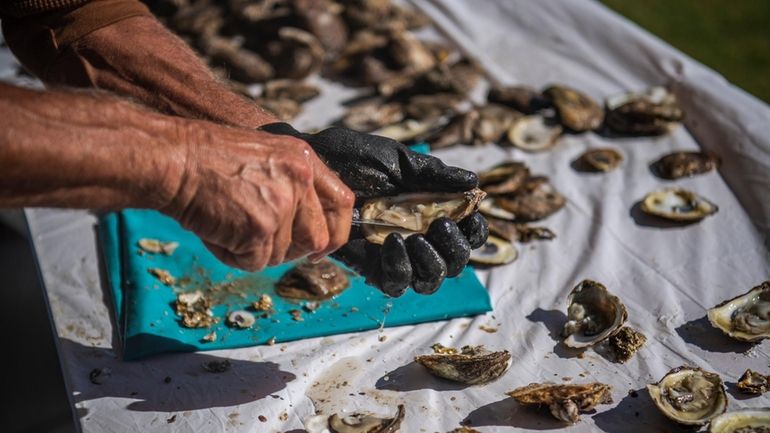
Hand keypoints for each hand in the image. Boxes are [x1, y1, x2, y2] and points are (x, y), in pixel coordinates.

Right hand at [162, 123, 353, 270]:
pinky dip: (232, 255)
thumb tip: (305, 224)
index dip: (336, 231)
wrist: (172, 159)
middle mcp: (299, 180)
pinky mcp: (260, 229)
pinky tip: (216, 232)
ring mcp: (281, 205)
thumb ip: (291, 184)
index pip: (341, 203)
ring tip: (226, 223)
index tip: (322, 247)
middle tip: (261, 243)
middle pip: (317, 238)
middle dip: (291, 250)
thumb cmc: (205, 157)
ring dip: (252, 250)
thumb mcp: (264, 156)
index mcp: (303, 159)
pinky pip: (253, 262)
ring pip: (281, 254)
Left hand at [261, 124, 488, 295]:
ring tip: (415, 237)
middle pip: (455, 263)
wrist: (314, 165)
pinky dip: (401, 268)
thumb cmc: (353, 158)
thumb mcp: (398, 160)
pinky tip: (393, 242)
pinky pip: (395, 283)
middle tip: (440, 225)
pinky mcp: (370, 266)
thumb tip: (473, 183)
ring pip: (429, 281)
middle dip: (455, 249)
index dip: (475, 232)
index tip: (469, 218)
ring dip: (432, 263)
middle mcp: (418, 236)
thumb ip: (434, 174)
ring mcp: (395, 254)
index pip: (467, 233)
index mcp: (431, 210)